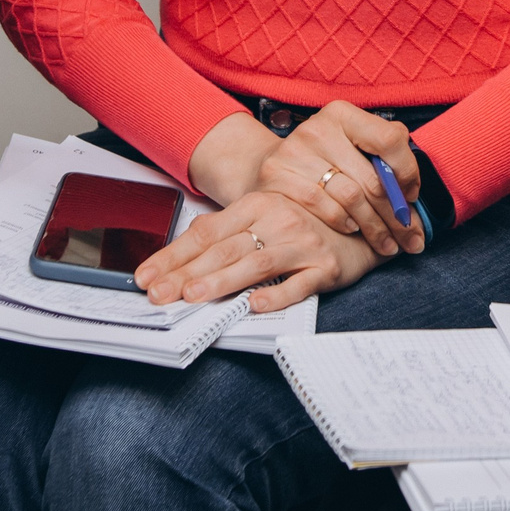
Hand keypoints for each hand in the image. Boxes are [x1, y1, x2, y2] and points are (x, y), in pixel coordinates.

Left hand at [133, 190, 386, 313]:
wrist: (364, 221)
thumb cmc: (305, 222)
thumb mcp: (264, 217)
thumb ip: (229, 234)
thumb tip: (182, 261)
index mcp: (256, 205)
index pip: (205, 232)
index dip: (172, 255)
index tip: (145, 275)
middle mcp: (277, 219)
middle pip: (223, 249)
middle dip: (185, 273)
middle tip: (157, 294)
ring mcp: (302, 243)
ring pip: (255, 264)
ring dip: (222, 281)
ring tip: (194, 297)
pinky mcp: (325, 267)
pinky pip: (298, 284)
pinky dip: (277, 295)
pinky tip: (255, 305)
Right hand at [253, 101, 422, 258]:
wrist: (274, 166)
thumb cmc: (326, 162)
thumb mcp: (353, 148)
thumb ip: (383, 159)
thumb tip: (412, 196)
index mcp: (343, 115)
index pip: (390, 139)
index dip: (408, 173)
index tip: (411, 197)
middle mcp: (318, 128)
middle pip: (372, 179)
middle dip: (397, 216)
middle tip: (411, 238)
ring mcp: (294, 151)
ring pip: (351, 197)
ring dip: (376, 228)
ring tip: (388, 245)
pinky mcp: (276, 175)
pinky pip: (322, 206)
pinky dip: (343, 222)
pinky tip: (354, 230)